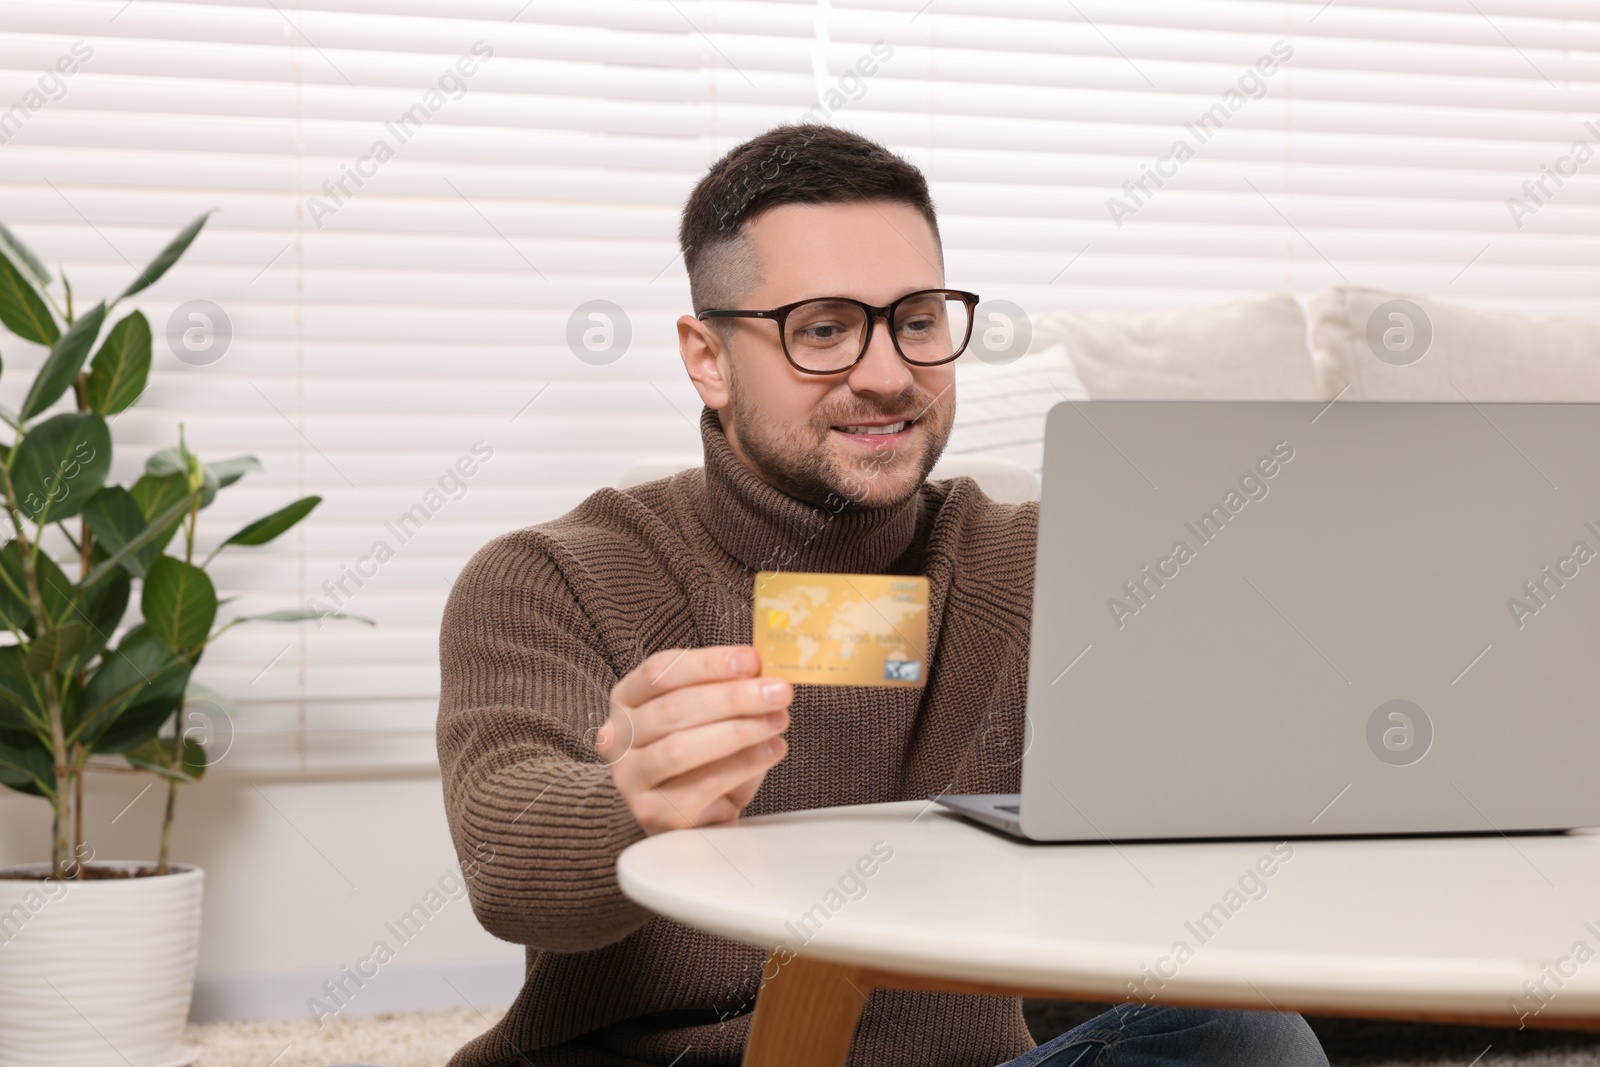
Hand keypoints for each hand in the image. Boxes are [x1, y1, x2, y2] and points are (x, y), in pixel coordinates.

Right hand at [597, 645, 791, 834]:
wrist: (699, 816)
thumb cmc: (706, 756)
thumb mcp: (712, 715)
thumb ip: (729, 690)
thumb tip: (765, 673)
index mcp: (626, 700)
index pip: (659, 671)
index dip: (708, 663)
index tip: (752, 660)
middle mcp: (617, 738)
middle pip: (673, 708)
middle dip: (733, 697)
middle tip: (779, 691)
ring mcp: (630, 779)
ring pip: (681, 748)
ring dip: (738, 730)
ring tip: (778, 721)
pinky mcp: (654, 814)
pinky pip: (701, 785)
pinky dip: (743, 764)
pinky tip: (772, 751)